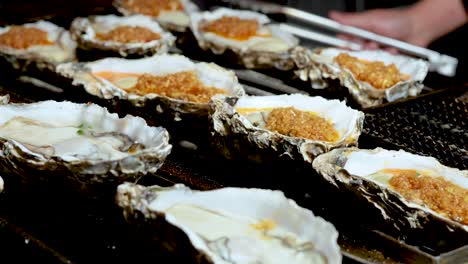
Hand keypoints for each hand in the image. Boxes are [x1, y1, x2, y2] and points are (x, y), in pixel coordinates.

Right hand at [329, 0, 467, 51]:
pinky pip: (381, 64)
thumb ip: (351, 20)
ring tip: (383, 45)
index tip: (341, 45)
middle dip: (362, 49)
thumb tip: (333, 16)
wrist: (420, 28)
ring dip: (376, 53)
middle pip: (356, 51)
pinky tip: (392, 51)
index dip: (343, 43)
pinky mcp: (387, 57)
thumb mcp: (371, 19)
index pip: (346, 38)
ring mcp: (379, 49)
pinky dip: (386, 57)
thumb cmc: (397, 20)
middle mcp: (369, 40)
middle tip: (369, 43)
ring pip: (368, 59)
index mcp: (362, 29)